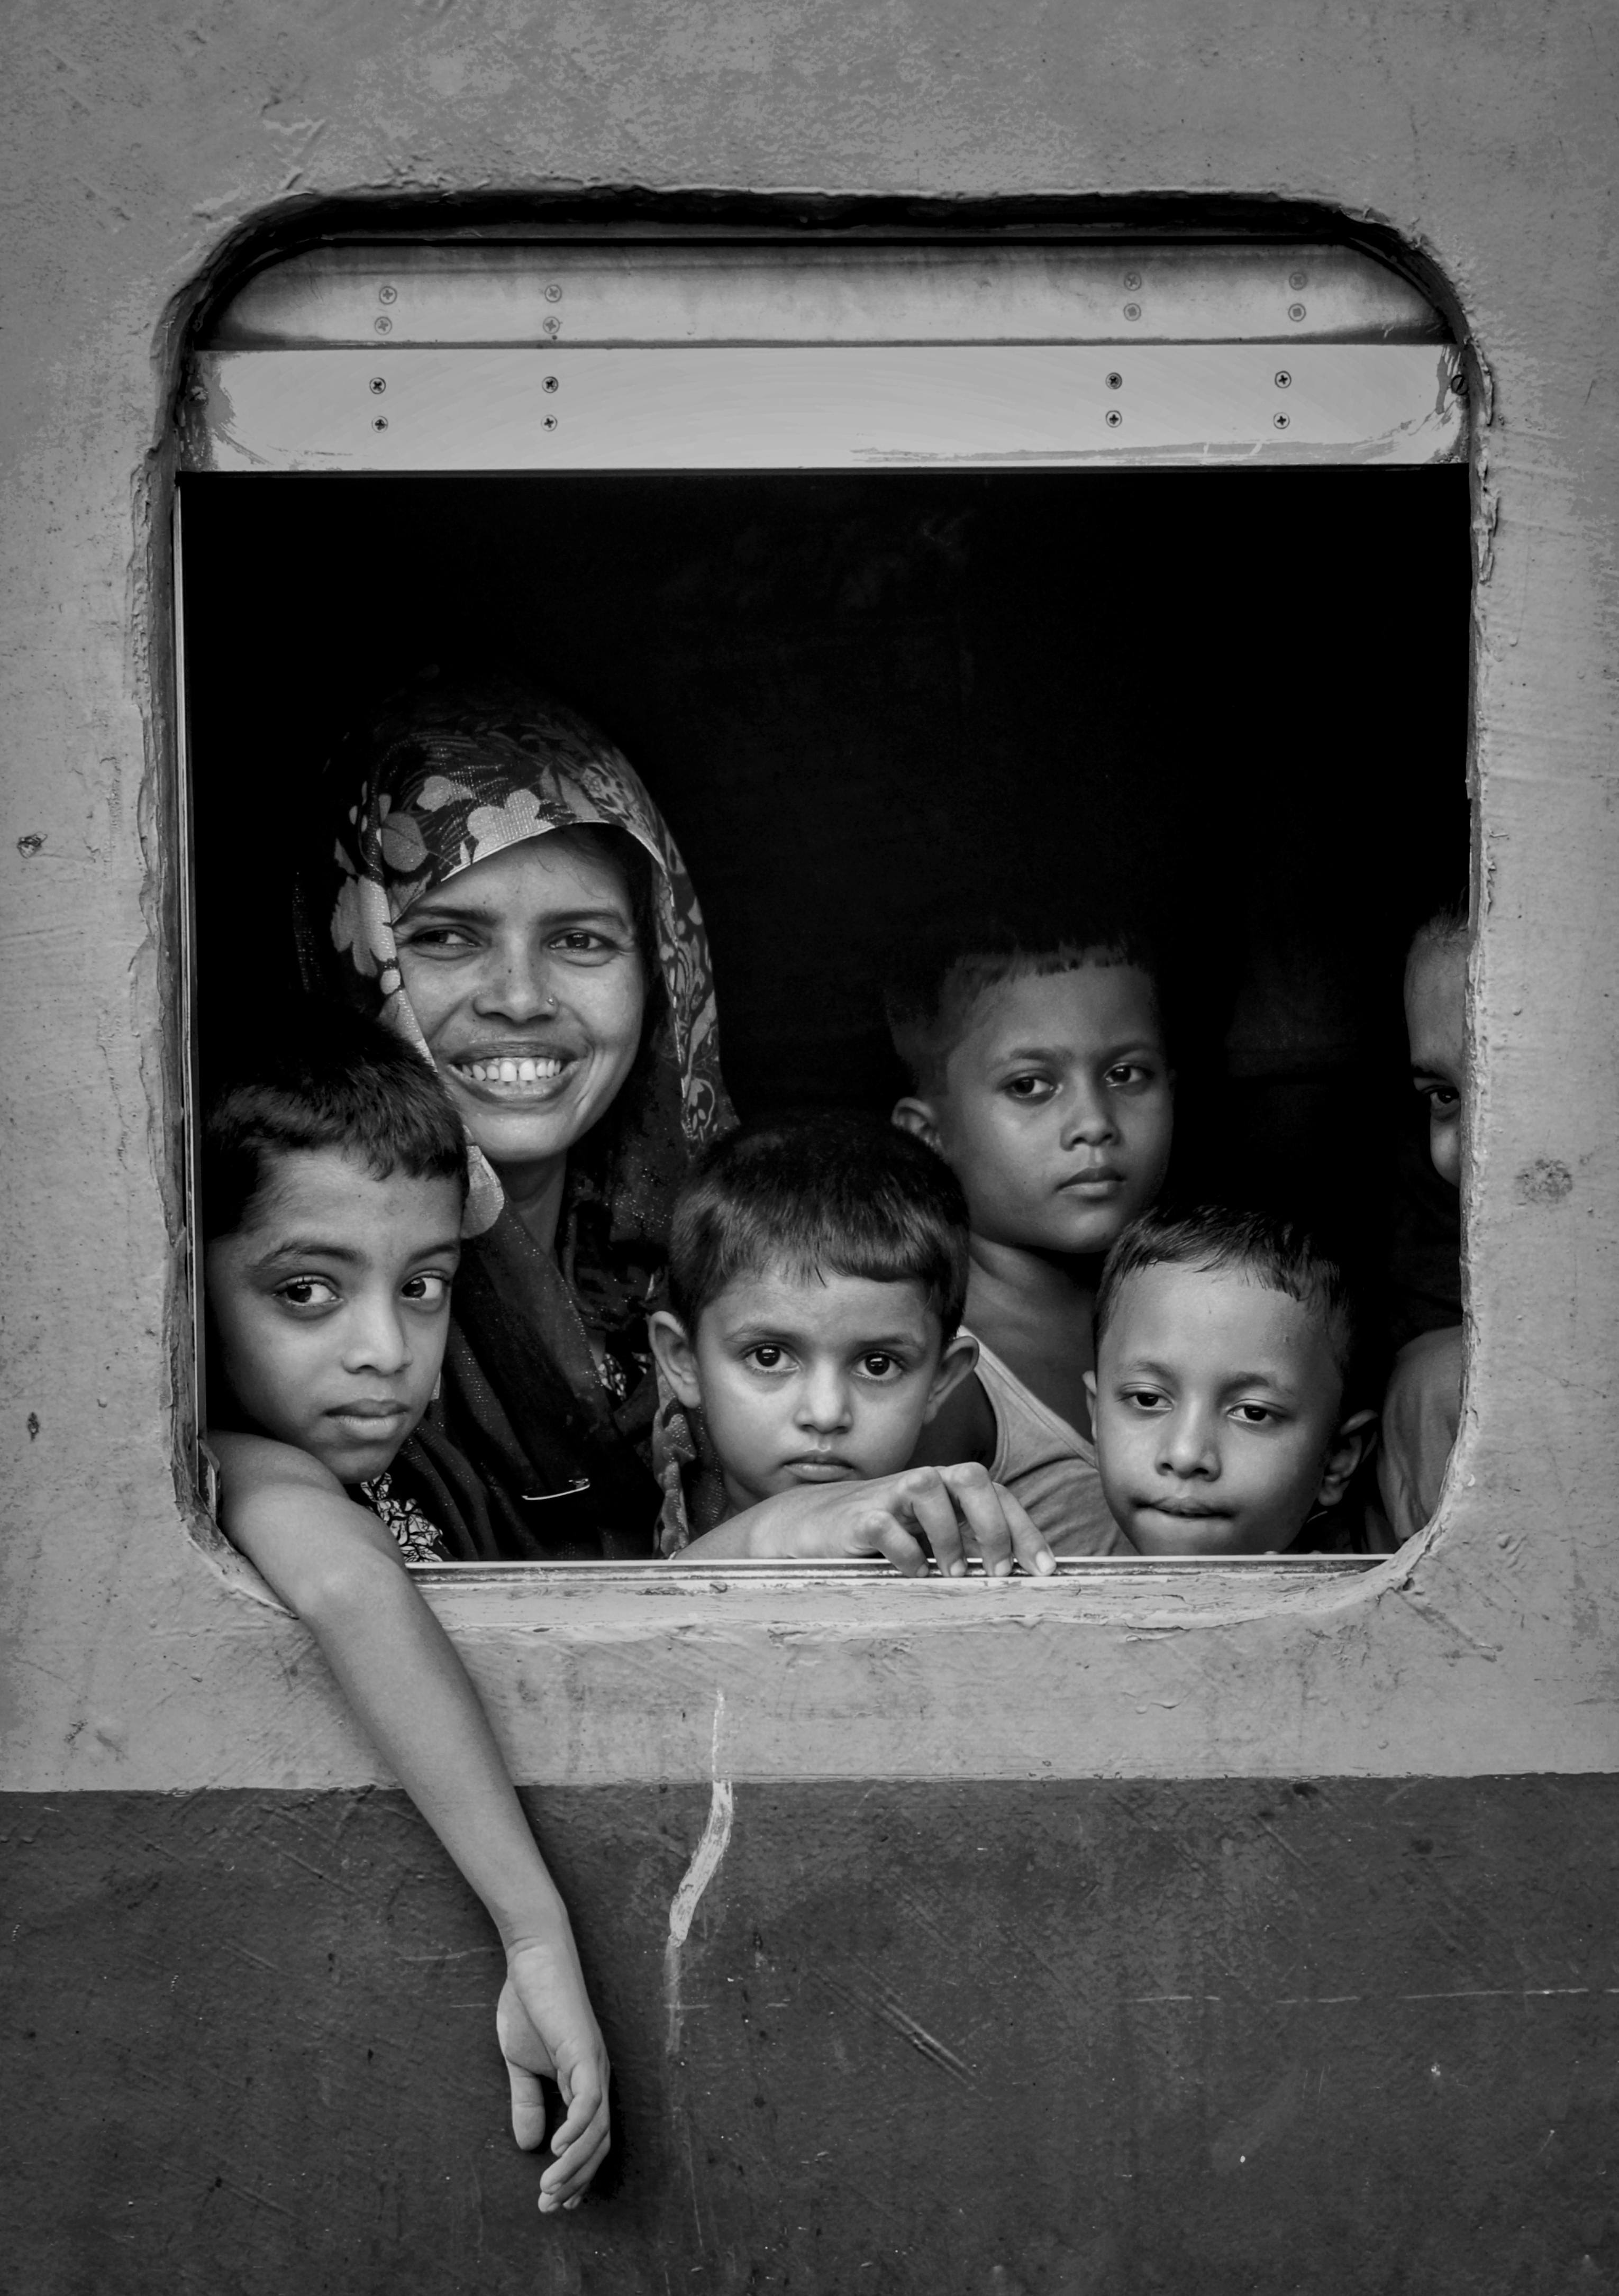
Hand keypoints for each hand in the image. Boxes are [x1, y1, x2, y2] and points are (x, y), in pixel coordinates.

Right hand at [497, 1938, 611, 2211]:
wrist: (532, 1958)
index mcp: (584, 2081)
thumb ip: (527, 2101)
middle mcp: (597, 2077)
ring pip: (596, 2130)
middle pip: (599, 2144)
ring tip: (550, 2189)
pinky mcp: (583, 2051)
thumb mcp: (521, 2064)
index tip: (557, 2204)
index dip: (578, 2174)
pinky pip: (587, 2100)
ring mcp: (593, 2064)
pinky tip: (555, 2149)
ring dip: (574, 2165)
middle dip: (576, 2181)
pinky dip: (576, 2130)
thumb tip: (529, 2146)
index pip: (591, 2140)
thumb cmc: (528, 2005)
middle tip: (549, 2207)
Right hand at [747, 1463, 1055, 1577]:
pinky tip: (912, 1573)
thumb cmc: (882, 1534)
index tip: (1044, 1570)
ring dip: (948, 1534)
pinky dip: (904, 1552)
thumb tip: (1017, 1577)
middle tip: (999, 1571)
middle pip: (971, 1476)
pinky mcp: (856, 1517)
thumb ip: (967, 1545)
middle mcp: (923, 1483)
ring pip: (928, 1487)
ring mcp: (888, 1495)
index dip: (1026, 1530)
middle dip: (994, 1525)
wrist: (813, 1527)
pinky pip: (884, 1524)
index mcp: (947, 1489)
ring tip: (953, 1573)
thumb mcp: (931, 1538)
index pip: (998, 1494)